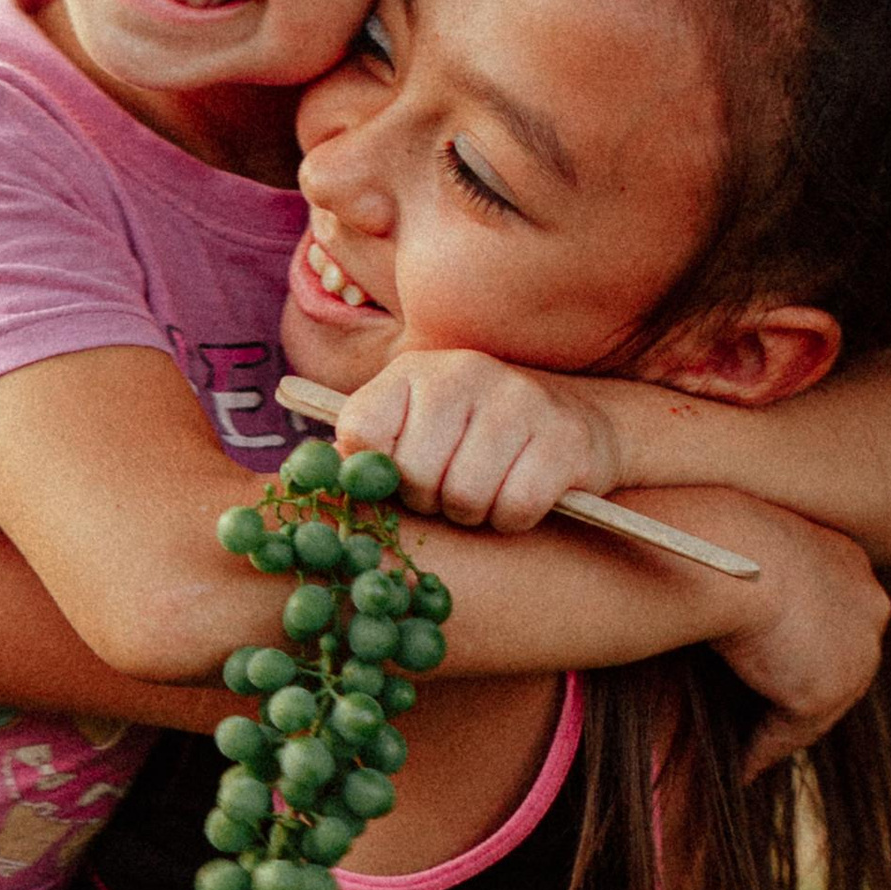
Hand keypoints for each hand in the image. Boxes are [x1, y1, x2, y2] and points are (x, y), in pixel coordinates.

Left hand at [331, 350, 624, 531]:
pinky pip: (515, 507)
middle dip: (429, 500)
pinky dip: (512, 519)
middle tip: (448, 490)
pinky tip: (517, 496)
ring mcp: (517, 400)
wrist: (574, 421)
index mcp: (413, 370)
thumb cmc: (474, 437)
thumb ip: (367, 447)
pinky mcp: (562, 438)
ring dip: (472, 513)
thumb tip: (316, 476)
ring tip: (483, 492)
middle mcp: (463, 372)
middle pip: (414, 474)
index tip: (399, 476)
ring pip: (465, 496)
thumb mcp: (415, 427)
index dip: (376, 474)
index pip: (361, 432)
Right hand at [693, 501, 890, 776]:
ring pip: (814, 696)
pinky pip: (790, 730)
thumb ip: (737, 562)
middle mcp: (865, 597)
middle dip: (797, 680)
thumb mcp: (729, 535)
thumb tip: (711, 590)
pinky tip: (736, 767)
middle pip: (832, 654)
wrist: (714, 543)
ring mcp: (854, 646)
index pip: (826, 605)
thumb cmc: (700, 525)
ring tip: (743, 749)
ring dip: (780, 724)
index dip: (794, 634)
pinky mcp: (826, 688)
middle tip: (757, 708)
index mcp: (843, 552)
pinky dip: (763, 750)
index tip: (762, 655)